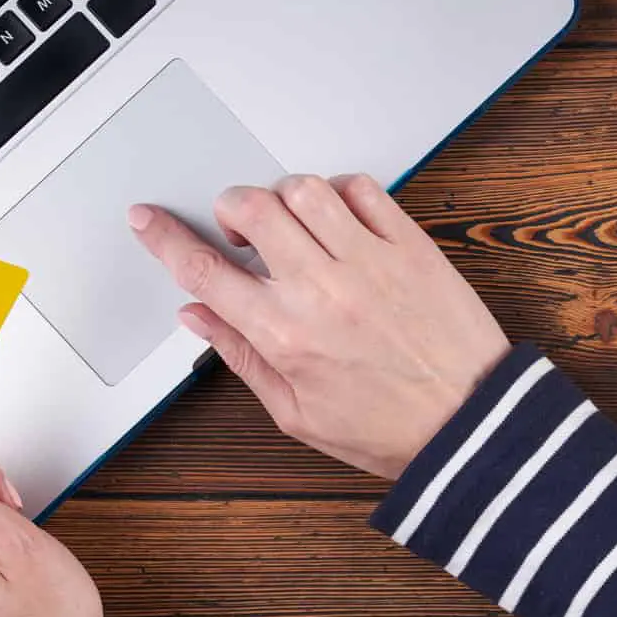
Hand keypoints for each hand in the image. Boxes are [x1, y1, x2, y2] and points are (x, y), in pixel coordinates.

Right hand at [129, 174, 511, 478]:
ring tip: (291, 223)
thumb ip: (241, 356)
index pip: (202, 269)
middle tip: (239, 229)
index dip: (163, 237)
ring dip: (283, 196)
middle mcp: (321, 289)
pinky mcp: (410, 246)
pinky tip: (339, 218)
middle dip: (229, 208)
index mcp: (283, 334)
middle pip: (250, 210)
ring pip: (303, 188)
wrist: (468, 427)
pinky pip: (363, 189)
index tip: (148, 218)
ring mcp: (368, 261)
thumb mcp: (295, 412)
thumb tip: (197, 317)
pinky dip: (340, 190)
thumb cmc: (388, 428)